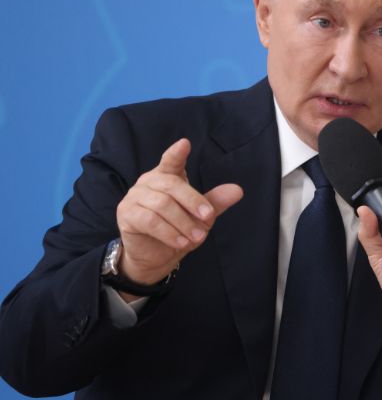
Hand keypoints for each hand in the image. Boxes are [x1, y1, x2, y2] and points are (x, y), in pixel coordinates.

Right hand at [114, 139, 242, 297]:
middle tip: (208, 218)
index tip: (185, 144)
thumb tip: (238, 190)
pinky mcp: (126, 214)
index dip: (177, 153)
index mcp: (167, 176)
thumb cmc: (179, 229)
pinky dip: (168, 232)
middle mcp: (148, 182)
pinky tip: (181, 242)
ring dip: (183, 222)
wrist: (156, 255)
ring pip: (161, 205)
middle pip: (172, 185)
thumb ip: (215, 202)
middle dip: (193, 202)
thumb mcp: (200, 217)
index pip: (171, 161)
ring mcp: (134, 197)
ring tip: (197, 237)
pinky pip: (149, 220)